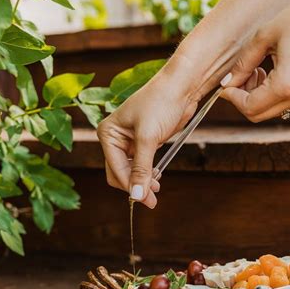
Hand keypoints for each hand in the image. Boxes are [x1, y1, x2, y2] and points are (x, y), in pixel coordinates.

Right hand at [97, 69, 197, 207]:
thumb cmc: (161, 102)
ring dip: (142, 183)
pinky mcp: (143, 143)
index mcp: (108, 133)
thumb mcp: (148, 137)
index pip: (115, 168)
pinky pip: (140, 165)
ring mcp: (128, 142)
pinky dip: (147, 175)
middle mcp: (114, 138)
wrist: (181, 87)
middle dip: (135, 186)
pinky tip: (156, 181)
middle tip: (151, 201)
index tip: (145, 199)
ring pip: (130, 172)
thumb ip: (141, 168)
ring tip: (155, 193)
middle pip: (120, 173)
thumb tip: (136, 195)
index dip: (130, 185)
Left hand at [220, 0, 289, 121]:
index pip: (248, 107)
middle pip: (256, 115)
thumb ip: (243, 63)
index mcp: (285, 84)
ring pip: (266, 111)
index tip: (226, 82)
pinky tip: (268, 72)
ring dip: (254, 96)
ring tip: (256, 70)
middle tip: (241, 75)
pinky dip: (267, 94)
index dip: (232, 97)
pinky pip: (279, 103)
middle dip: (242, 99)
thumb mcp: (264, 36)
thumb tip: (227, 82)